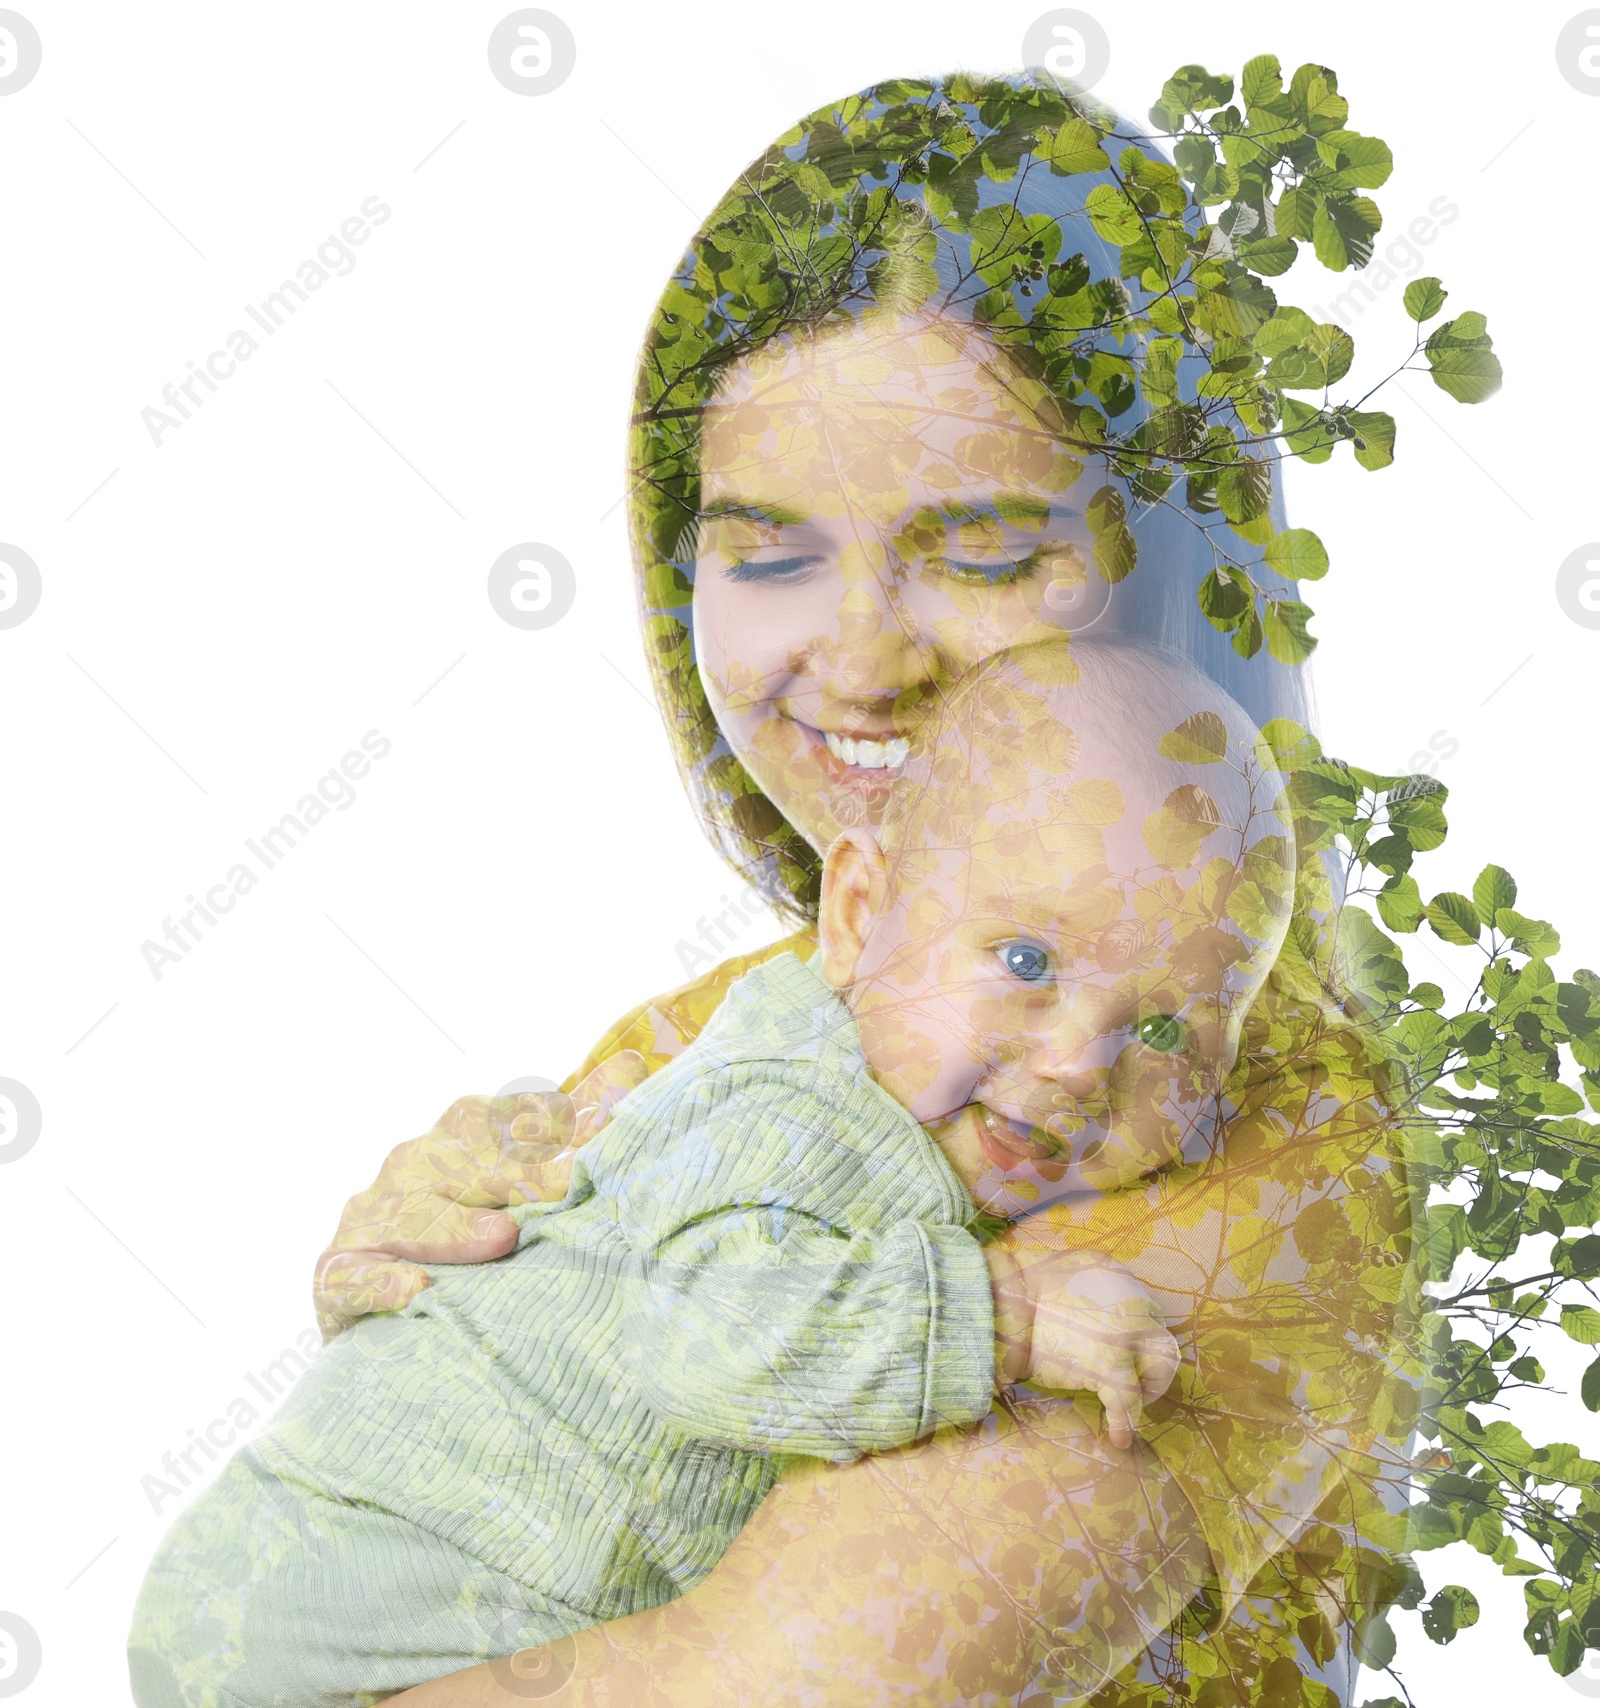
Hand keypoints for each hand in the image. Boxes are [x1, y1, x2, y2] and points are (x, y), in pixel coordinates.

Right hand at [312, 1051, 647, 1340]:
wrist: (395, 1305)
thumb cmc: (475, 1225)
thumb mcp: (526, 1172)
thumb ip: (575, 1124)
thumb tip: (635, 1065)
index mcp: (458, 1136)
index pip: (500, 1120)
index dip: (545, 1126)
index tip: (594, 1138)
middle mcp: (412, 1166)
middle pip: (459, 1163)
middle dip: (512, 1175)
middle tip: (563, 1186)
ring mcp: (371, 1217)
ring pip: (407, 1213)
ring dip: (453, 1227)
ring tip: (499, 1239)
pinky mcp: (337, 1272)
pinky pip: (349, 1274)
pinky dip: (376, 1282)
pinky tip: (413, 1291)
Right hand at [985, 1247, 1179, 1449]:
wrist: (1008, 1300)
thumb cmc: (1025, 1285)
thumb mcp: (1069, 1269)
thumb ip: (1092, 1285)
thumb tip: (1092, 1307)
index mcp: (1119, 1278)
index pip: (1146, 1313)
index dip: (1137, 1339)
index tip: (1126, 1353)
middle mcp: (1132, 1306)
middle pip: (1163, 1341)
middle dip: (1153, 1366)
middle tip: (1133, 1380)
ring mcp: (1124, 1339)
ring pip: (1160, 1370)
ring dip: (1148, 1390)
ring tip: (1129, 1406)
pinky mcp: (1107, 1369)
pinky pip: (1127, 1404)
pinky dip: (1125, 1425)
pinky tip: (1120, 1439)